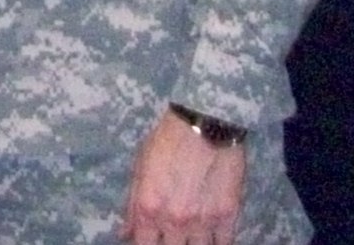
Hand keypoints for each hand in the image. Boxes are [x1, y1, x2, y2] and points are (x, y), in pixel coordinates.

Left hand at [122, 110, 246, 244]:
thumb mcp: (140, 166)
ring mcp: (203, 222)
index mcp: (149, 209)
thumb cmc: (169, 139)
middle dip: (170, 244)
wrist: (206, 121)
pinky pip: (223, 244)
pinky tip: (212, 236)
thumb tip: (125, 234)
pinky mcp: (228, 216)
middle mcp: (174, 221)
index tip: (152, 240)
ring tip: (190, 234)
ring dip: (193, 244)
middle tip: (173, 234)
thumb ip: (132, 205)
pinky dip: (217, 242)